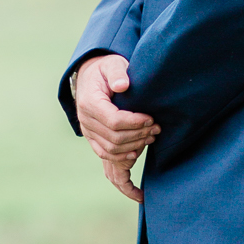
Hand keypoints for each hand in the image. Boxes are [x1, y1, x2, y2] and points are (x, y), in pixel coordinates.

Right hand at [75, 54, 158, 204]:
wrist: (91, 78)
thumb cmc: (105, 70)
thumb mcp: (111, 64)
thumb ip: (117, 71)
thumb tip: (123, 85)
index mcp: (89, 104)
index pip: (113, 121)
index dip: (135, 123)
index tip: (150, 118)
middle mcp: (86, 123)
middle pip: (115, 140)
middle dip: (139, 135)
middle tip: (157, 128)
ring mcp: (90, 136)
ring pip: (112, 153)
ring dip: (135, 148)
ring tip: (152, 137)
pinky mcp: (97, 144)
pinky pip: (108, 164)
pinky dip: (123, 175)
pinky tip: (138, 179)